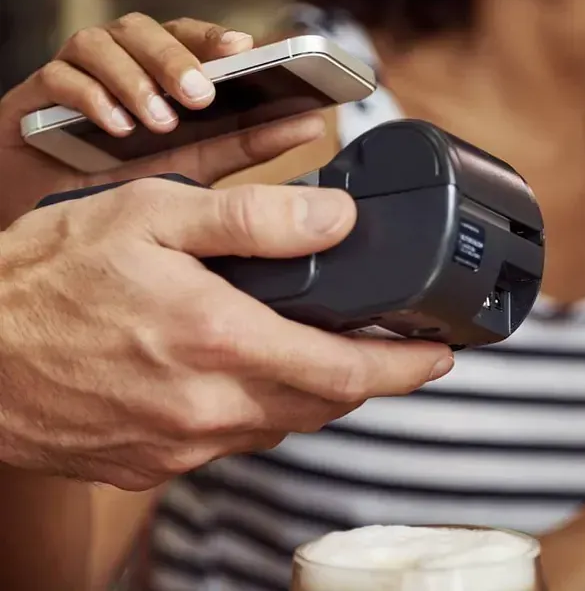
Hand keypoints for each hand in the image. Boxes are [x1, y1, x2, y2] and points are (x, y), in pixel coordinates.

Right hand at [0, 14, 325, 227]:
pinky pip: (59, 76)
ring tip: (159, 119)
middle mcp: (118, 61)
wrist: (43, 215)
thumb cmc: (121, 183)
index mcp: (156, 69)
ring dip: (135, 77)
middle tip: (200, 94)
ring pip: (101, 43)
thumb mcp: (192, 164)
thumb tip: (310, 122)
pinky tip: (114, 125)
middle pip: (146, 31)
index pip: (189, 36)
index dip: (214, 37)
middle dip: (175, 57)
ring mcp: (74, 72)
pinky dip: (90, 96)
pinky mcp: (34, 94)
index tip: (245, 49)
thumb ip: (245, 143)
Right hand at [0, 177, 453, 488]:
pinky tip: (240, 369)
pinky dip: (256, 406)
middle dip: (367, 376)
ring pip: (277, 424)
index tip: (440, 354)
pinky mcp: (149, 463)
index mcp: (220, 343)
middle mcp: (208, 408)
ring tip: (319, 347)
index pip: (347, 372)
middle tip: (389, 344)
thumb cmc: (50, 274)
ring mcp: (179, 445)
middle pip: (322, 404)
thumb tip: (337, 219)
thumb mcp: (153, 213)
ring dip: (311, 390)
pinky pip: (228, 438)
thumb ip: (253, 218)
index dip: (406, 365)